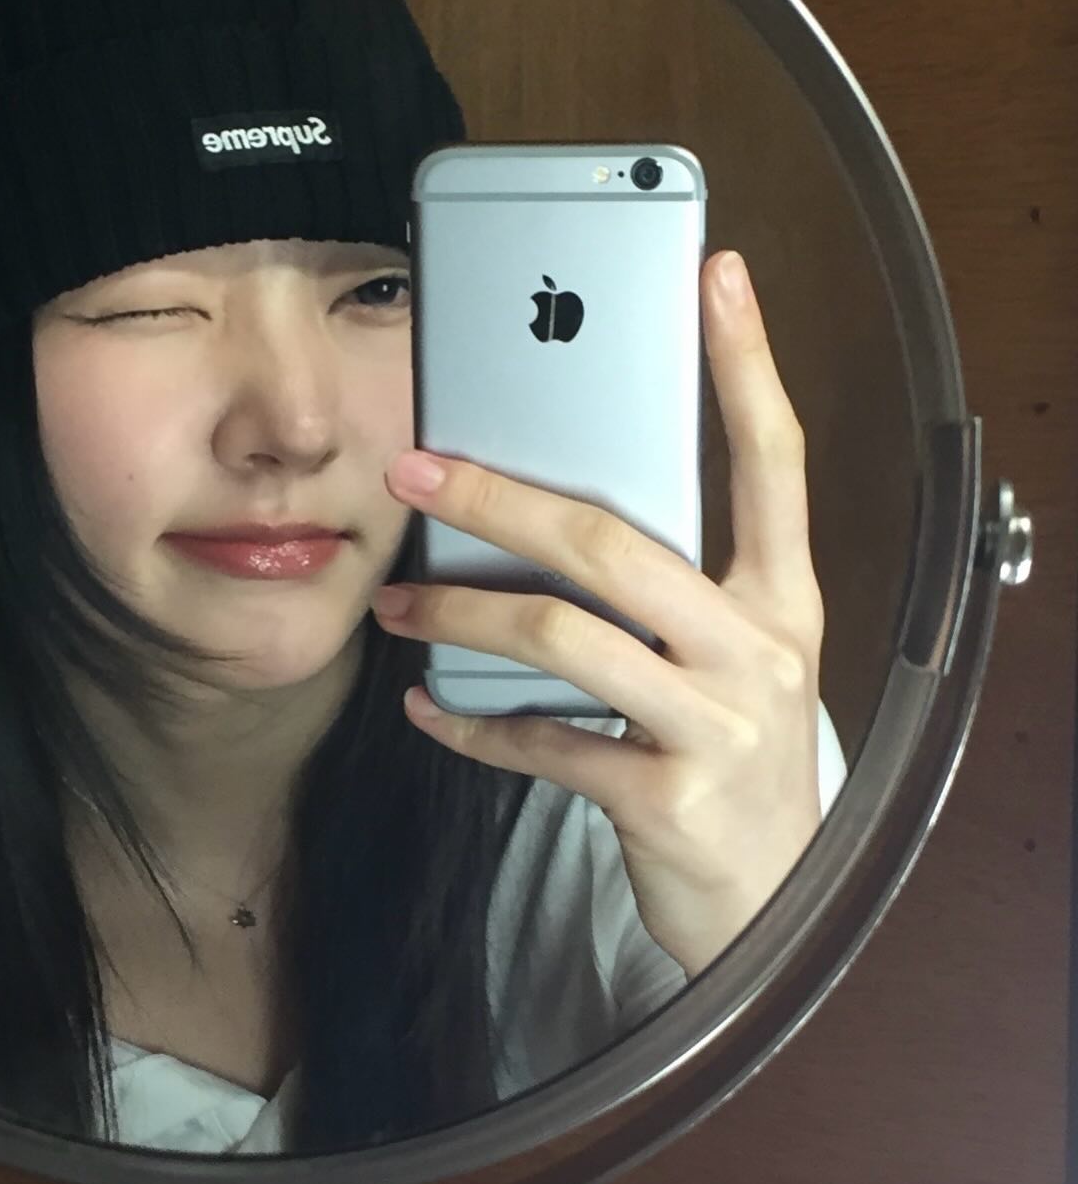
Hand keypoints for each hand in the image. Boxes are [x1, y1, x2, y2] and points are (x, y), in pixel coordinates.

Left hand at [370, 249, 824, 977]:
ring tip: (400, 603)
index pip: (773, 458)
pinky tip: (427, 708)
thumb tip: (541, 520)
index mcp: (782, 598)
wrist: (771, 908)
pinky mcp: (667, 797)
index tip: (715, 275)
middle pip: (617, 542)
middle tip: (416, 471)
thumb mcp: (729, 661)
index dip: (748, 362)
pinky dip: (472, 725)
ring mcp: (718, 724)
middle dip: (501, 497)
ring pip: (564, 636)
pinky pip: (543, 742)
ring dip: (461, 613)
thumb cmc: (732, 758)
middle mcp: (760, 648)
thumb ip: (666, 592)